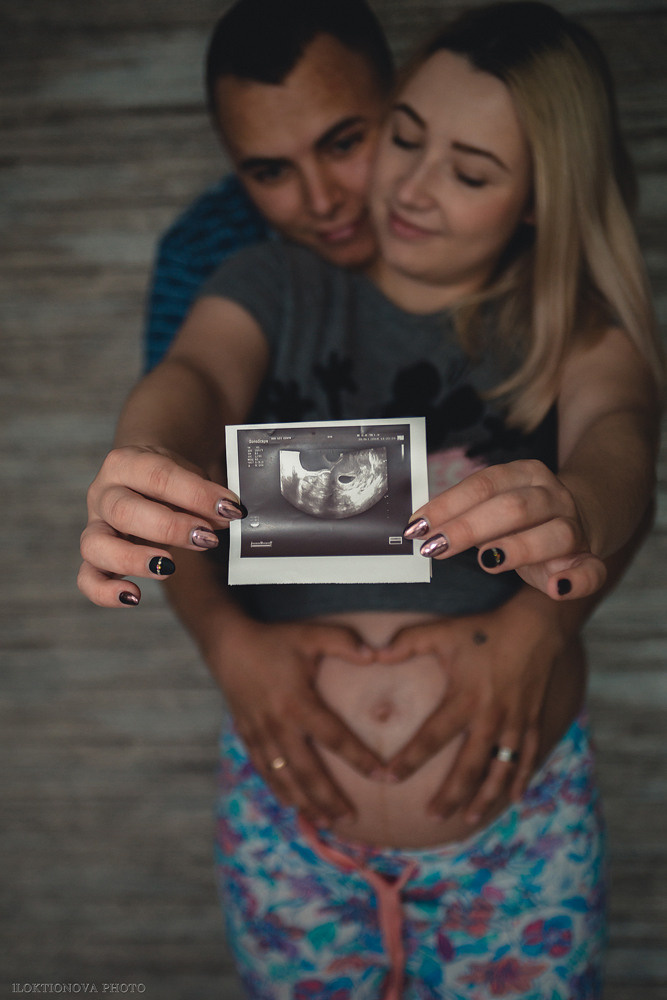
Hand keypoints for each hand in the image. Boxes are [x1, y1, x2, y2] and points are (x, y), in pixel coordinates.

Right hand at [78, 445, 244, 606]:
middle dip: (170, 527)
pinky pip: (87, 578)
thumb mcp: (189, 476)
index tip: (229, 510)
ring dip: (134, 559)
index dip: (196, 494)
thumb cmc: (168, 481)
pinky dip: (105, 592)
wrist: (141, 479)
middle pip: (124, 511)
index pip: (158, 476)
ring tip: (169, 566)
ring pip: (96, 545)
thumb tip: (227, 516)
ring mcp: (94, 525)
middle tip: (207, 538)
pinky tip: (134, 596)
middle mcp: (103, 493)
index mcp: (126, 463)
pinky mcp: (94, 556)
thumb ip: (205, 495)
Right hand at [212, 618, 385, 825]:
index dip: (359, 758)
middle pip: (307, 771)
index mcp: (298, 703)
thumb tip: (376, 654)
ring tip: (326, 822)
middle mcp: (278, 726)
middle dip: (329, 798)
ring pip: (284, 778)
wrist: (227, 645)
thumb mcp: (310, 635)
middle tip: (351, 819)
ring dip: (305, 802)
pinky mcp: (247, 736)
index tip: (381, 776)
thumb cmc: (273, 640)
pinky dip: (279, 791)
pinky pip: (265, 771)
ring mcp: (260, 734)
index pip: (334, 737)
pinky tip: (293, 804)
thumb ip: (344, 642)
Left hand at [377, 597, 569, 824]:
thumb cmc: (484, 630)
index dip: (409, 760)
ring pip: (500, 771)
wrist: (536, 627)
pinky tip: (512, 798)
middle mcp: (490, 718)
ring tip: (469, 819)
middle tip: (431, 817)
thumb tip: (375, 653)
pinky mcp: (533, 722)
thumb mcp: (443, 632)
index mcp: (464, 700)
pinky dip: (519, 780)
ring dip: (485, 797)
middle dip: (449, 796)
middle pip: (468, 768)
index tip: (388, 778)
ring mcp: (515, 724)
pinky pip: (528, 759)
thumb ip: (407, 642)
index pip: (431, 738)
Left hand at [405, 459, 606, 599]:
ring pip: (554, 534)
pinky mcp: (588, 560)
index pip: (483, 485)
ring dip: (519, 547)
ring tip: (487, 561)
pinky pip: (591, 570)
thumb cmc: (521, 519)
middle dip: (470, 528)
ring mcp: (574, 527)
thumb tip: (419, 528)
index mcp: (525, 475)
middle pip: (514, 507)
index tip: (417, 527)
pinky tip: (557, 588)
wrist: (581, 518)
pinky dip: (576, 579)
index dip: (448, 505)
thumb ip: (463, 513)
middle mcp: (553, 496)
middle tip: (435, 548)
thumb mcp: (493, 505)